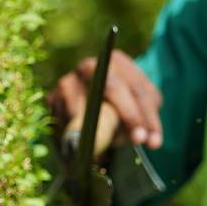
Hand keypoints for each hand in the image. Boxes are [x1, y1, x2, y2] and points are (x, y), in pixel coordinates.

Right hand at [46, 50, 163, 151]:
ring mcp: (69, 79)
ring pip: (89, 109)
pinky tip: (88, 143)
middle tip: (138, 140)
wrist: (93, 102)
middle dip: (128, 116)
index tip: (152, 141)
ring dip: (103, 131)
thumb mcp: (140, 108)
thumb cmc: (125, 105)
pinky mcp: (53, 98)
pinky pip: (69, 122)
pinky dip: (82, 137)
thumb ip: (145, 119)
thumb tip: (142, 137)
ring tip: (111, 144)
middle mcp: (91, 66)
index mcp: (117, 62)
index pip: (137, 88)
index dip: (146, 116)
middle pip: (112, 87)